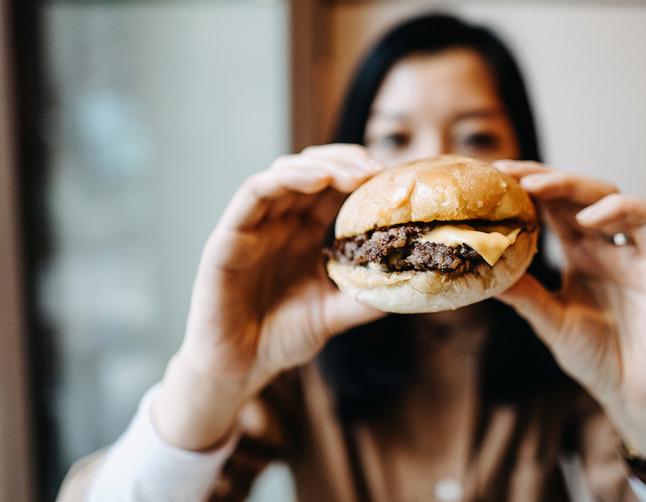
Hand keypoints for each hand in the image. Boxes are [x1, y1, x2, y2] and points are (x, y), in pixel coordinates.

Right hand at [154, 145, 385, 449]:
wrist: (238, 368)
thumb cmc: (281, 338)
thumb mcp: (333, 314)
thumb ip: (365, 299)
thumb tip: (407, 286)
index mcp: (303, 233)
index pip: (333, 188)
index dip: (362, 176)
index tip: (393, 179)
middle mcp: (279, 222)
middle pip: (313, 170)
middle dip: (348, 162)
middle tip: (378, 170)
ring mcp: (253, 226)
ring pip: (285, 172)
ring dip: (323, 164)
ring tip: (356, 173)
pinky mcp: (229, 236)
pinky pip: (254, 193)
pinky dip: (287, 178)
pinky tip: (319, 179)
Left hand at [494, 160, 645, 467]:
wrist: (635, 395)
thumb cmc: (597, 357)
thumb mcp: (550, 320)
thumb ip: (523, 294)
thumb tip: (478, 272)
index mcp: (579, 254)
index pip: (552, 206)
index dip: (525, 187)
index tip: (491, 178)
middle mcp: (606, 245)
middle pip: (576, 193)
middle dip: (542, 177)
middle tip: (507, 174)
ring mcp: (633, 252)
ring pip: (609, 195)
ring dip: (573, 185)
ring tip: (537, 188)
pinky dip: (618, 210)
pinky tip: (587, 218)